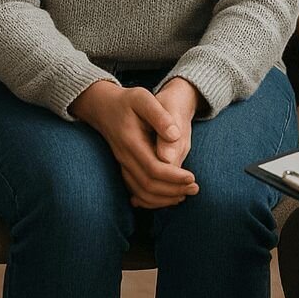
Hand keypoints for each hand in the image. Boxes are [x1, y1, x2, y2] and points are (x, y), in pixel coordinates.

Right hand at [71, 81, 198, 208]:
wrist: (103, 107)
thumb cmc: (127, 101)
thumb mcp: (143, 98)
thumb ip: (159, 115)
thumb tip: (175, 135)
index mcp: (131, 142)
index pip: (153, 169)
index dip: (174, 177)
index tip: (192, 177)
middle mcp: (125, 157)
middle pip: (149, 185)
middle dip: (173, 190)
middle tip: (195, 188)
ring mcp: (123, 165)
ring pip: (142, 192)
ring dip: (165, 198)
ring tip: (185, 194)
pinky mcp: (125, 168)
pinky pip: (137, 191)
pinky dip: (153, 199)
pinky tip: (169, 197)